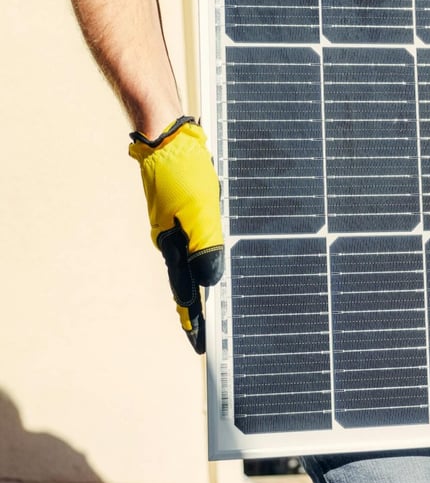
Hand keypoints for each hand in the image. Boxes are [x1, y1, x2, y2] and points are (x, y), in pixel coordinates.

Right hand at [129, 116, 224, 353]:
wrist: (165, 138)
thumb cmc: (184, 172)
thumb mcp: (200, 212)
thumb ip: (206, 247)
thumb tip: (210, 281)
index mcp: (174, 245)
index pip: (185, 291)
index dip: (193, 318)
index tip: (199, 344)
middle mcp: (172, 239)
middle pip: (186, 281)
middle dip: (196, 308)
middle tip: (203, 332)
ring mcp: (174, 225)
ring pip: (190, 261)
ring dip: (200, 283)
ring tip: (207, 306)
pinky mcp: (181, 210)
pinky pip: (194, 240)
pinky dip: (203, 256)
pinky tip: (209, 259)